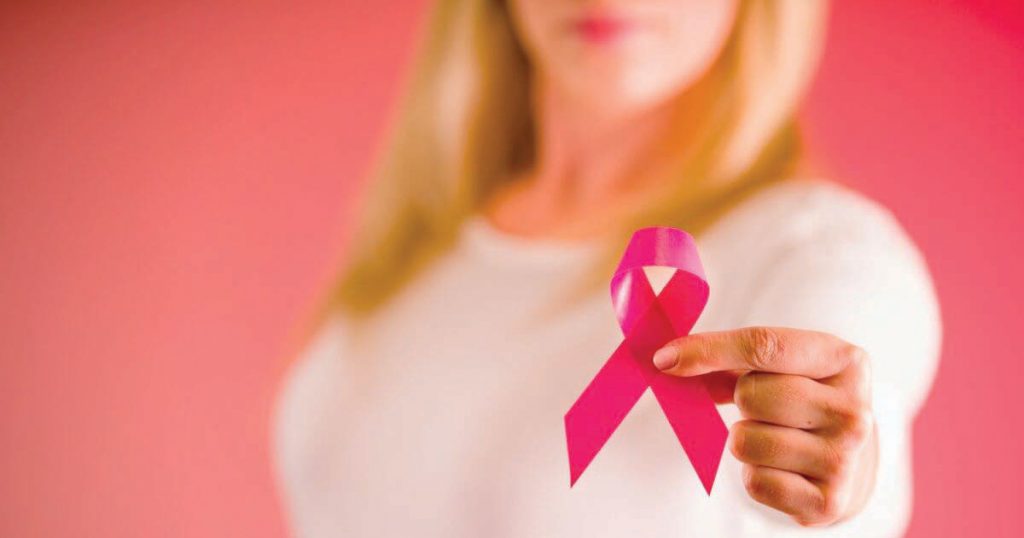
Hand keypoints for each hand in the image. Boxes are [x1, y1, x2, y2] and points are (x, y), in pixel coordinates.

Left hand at [653, 327, 877, 526]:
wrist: (853, 461)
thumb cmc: (805, 400)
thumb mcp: (786, 366)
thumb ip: (730, 356)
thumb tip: (669, 360)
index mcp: (846, 361)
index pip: (764, 346)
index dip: (709, 350)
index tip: (666, 358)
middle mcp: (854, 410)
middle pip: (750, 395)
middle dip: (742, 401)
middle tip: (766, 409)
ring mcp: (844, 459)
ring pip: (744, 441)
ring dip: (745, 440)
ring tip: (775, 438)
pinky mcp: (827, 502)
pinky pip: (754, 482)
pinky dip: (755, 475)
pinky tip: (781, 468)